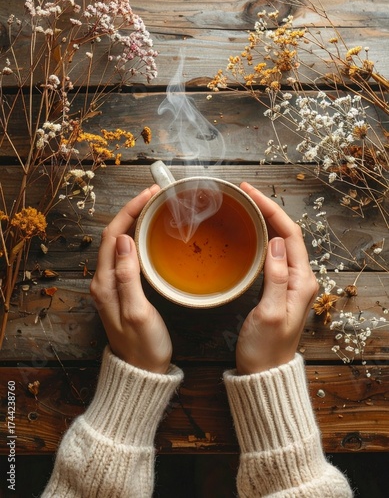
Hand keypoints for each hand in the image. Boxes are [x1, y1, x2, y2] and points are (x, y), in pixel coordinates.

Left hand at [90, 186, 172, 373]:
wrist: (142, 370)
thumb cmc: (143, 346)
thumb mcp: (138, 312)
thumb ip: (128, 276)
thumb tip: (124, 240)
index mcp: (105, 284)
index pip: (112, 236)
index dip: (129, 212)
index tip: (149, 195)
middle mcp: (104, 280)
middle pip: (114, 235)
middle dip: (132, 211)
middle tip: (155, 195)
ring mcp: (112, 284)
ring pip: (120, 243)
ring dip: (134, 222)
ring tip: (154, 208)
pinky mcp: (122, 289)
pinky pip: (127, 255)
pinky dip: (138, 238)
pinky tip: (150, 234)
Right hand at [236, 182, 317, 374]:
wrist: (263, 372)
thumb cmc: (265, 348)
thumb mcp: (269, 313)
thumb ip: (276, 278)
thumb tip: (277, 242)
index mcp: (302, 282)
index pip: (291, 235)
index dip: (271, 210)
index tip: (251, 194)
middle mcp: (300, 278)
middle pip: (287, 234)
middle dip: (267, 209)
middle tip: (244, 193)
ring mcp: (290, 283)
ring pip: (280, 242)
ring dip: (264, 221)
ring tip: (245, 205)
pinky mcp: (278, 288)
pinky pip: (272, 255)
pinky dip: (261, 238)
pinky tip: (248, 233)